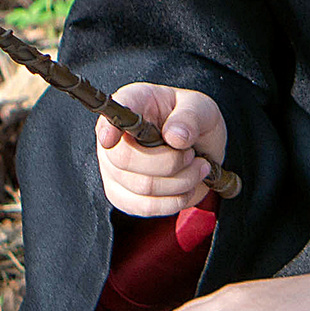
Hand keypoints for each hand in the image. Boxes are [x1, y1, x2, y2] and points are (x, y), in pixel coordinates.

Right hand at [97, 83, 226, 216]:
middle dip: (170, 163)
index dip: (107, 128)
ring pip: (142, 187)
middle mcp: (114, 137)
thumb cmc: (194, 122)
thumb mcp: (201, 109)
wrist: (200, 149)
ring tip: (199, 167)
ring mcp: (113, 169)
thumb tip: (176, 137)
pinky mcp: (122, 195)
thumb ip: (191, 117)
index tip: (110, 138)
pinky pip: (146, 207)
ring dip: (181, 182)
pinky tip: (187, 186)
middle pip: (125, 160)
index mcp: (132, 104)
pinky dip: (175, 201)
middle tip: (192, 155)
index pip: (112, 115)